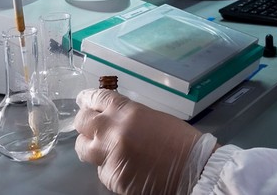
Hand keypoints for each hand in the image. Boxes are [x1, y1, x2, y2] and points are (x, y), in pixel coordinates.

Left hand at [74, 89, 215, 194]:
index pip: (96, 98)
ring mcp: (110, 155)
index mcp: (126, 111)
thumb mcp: (153, 117)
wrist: (193, 169)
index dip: (87, 98)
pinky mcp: (112, 177)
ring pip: (83, 148)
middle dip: (85, 123)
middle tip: (89, 125)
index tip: (83, 100)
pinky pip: (101, 170)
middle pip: (83, 122)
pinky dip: (108, 167)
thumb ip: (128, 116)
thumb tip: (112, 118)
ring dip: (90, 146)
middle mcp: (113, 131)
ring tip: (102, 148)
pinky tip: (124, 166)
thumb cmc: (181, 141)